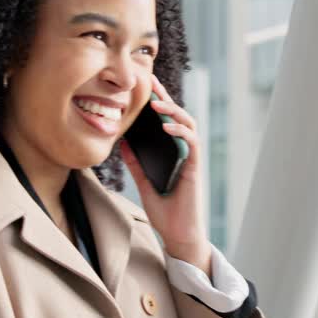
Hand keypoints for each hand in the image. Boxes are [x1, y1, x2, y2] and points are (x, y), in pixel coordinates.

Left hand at [120, 73, 212, 276]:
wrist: (178, 235)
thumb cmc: (165, 212)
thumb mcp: (143, 183)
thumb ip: (136, 163)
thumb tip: (122, 142)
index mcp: (172, 152)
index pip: (166, 121)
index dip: (158, 102)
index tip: (145, 85)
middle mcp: (184, 151)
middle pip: (178, 116)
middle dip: (165, 97)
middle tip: (151, 81)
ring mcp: (191, 158)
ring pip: (188, 124)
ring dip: (172, 111)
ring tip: (155, 103)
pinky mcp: (194, 168)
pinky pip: (192, 144)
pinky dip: (180, 132)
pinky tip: (166, 127)